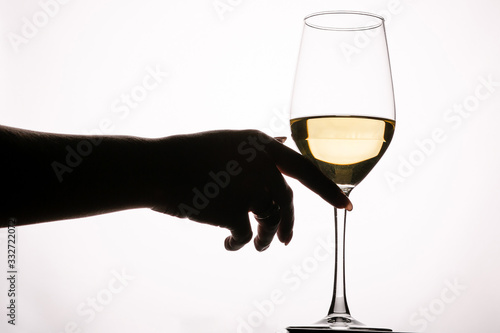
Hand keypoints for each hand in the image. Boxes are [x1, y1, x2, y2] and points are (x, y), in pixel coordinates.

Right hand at [152, 130, 351, 251]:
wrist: (157, 168)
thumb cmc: (187, 154)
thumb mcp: (228, 140)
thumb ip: (259, 144)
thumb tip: (283, 140)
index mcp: (260, 144)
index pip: (305, 168)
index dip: (328, 189)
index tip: (346, 205)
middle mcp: (261, 164)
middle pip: (287, 201)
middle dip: (287, 225)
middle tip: (283, 241)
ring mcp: (249, 187)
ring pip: (271, 220)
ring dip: (265, 237)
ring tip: (257, 245)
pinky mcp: (234, 210)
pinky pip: (246, 235)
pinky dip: (240, 244)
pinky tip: (228, 245)